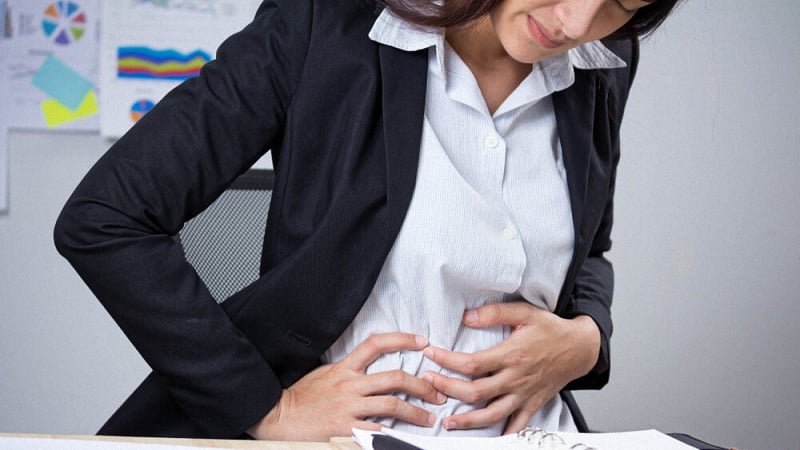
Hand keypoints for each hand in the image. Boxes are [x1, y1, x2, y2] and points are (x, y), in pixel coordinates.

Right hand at [247, 332, 444, 440]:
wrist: (277, 415)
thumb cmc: (300, 397)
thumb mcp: (324, 374)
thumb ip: (348, 371)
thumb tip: (370, 368)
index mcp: (344, 368)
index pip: (377, 344)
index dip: (402, 339)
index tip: (422, 341)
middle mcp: (350, 384)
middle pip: (395, 377)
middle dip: (422, 385)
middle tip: (437, 392)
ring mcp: (349, 407)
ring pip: (393, 404)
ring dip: (417, 412)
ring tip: (430, 418)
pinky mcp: (345, 428)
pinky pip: (377, 431)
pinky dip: (395, 435)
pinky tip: (407, 439)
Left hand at [421, 302, 599, 433]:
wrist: (580, 348)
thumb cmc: (552, 330)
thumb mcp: (525, 312)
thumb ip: (495, 313)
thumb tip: (467, 317)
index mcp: (512, 355)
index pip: (472, 364)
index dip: (447, 361)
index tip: (430, 354)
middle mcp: (516, 378)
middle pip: (476, 392)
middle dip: (448, 389)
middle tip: (428, 383)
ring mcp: (524, 394)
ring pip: (492, 414)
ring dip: (468, 421)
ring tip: (448, 422)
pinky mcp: (533, 403)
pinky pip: (517, 425)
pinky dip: (503, 434)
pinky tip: (489, 437)